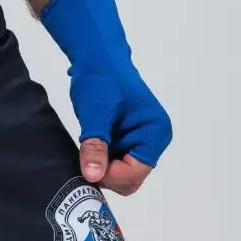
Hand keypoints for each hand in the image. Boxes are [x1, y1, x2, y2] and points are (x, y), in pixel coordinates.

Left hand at [41, 0, 172, 198]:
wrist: (97, 60)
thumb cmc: (101, 81)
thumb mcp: (96, 114)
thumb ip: (96, 146)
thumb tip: (94, 175)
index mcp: (155, 132)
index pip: (136, 172)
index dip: (112, 175)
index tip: (90, 166)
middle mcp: (152, 142)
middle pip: (130, 180)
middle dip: (107, 176)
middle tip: (86, 160)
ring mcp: (138, 145)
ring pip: (119, 177)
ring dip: (101, 170)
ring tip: (86, 152)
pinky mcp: (124, 145)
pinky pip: (112, 167)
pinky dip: (98, 165)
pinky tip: (87, 152)